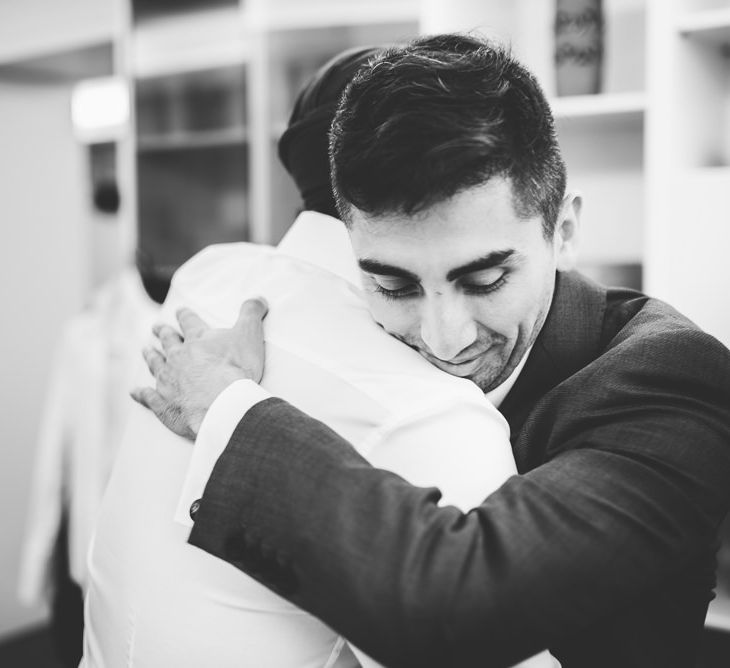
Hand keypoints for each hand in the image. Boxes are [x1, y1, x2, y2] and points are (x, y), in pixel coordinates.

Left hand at [131, 298, 267, 439]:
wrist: (221, 402)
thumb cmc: (236, 368)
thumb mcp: (250, 334)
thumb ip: (251, 313)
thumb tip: (258, 297)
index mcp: (198, 339)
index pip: (189, 322)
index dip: (185, 315)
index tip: (180, 311)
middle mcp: (178, 357)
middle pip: (168, 342)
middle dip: (163, 333)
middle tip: (155, 327)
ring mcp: (168, 381)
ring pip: (155, 365)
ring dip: (150, 357)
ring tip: (146, 350)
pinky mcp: (165, 404)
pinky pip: (149, 397)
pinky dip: (141, 394)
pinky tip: (135, 392)